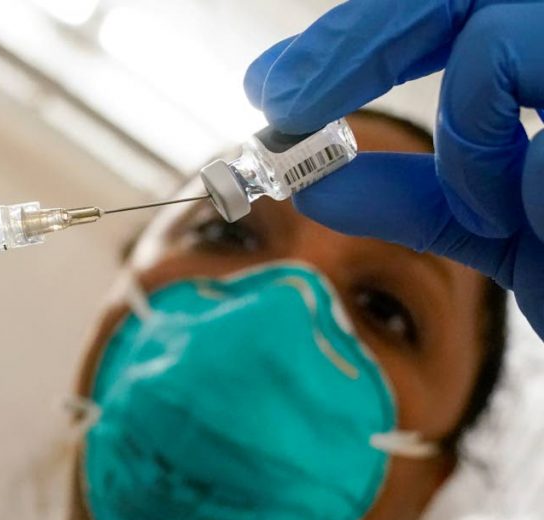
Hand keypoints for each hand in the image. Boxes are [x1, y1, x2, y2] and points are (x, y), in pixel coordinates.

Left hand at [244, 0, 543, 333]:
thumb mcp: (499, 225)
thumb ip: (414, 198)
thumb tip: (314, 184)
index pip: (450, 5)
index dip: (357, 34)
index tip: (275, 85)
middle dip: (359, 40)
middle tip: (288, 98)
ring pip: (495, 44)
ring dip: (467, 140)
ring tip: (502, 209)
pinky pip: (542, 142)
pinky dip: (520, 188)